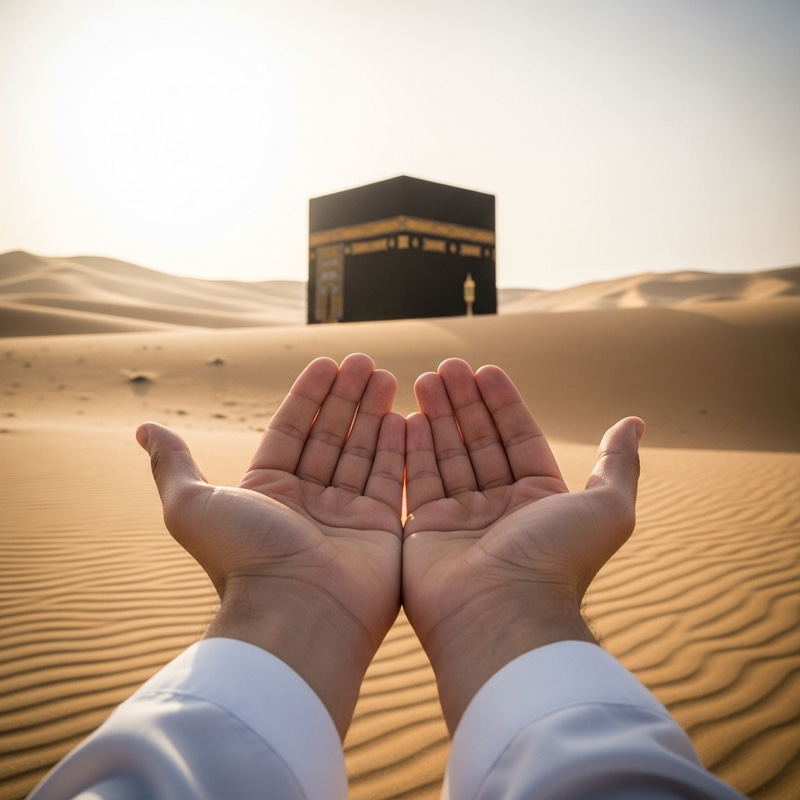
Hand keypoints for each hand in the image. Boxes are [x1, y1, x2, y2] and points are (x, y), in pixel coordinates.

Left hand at [136, 354, 404, 737]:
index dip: (309, 396)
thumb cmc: (243, 558)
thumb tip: (144, 428)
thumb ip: (174, 464)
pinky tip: (403, 415)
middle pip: (330, 436)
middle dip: (347, 396)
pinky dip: (396, 448)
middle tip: (366, 360)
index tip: (328, 362)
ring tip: (388, 374)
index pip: (292, 430)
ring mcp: (345, 517)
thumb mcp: (192, 504)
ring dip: (374, 412)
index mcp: (268, 493)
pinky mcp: (379, 530)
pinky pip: (389, 479)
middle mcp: (307, 503)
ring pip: (362, 452)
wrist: (296, 613)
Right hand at [403, 359, 643, 731]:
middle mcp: (500, 508)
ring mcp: (460, 519)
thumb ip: (618, 463)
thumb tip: (634, 423)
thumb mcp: (607, 508)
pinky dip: (413, 448)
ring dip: (437, 415)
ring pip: (447, 455)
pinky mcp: (425, 530)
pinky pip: (418, 480)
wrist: (502, 614)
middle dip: (465, 402)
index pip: (519, 437)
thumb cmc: (557, 560)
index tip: (486, 370)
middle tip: (448, 366)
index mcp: (539, 500)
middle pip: (479, 441)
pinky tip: (407, 415)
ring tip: (426, 378)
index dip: (503, 403)